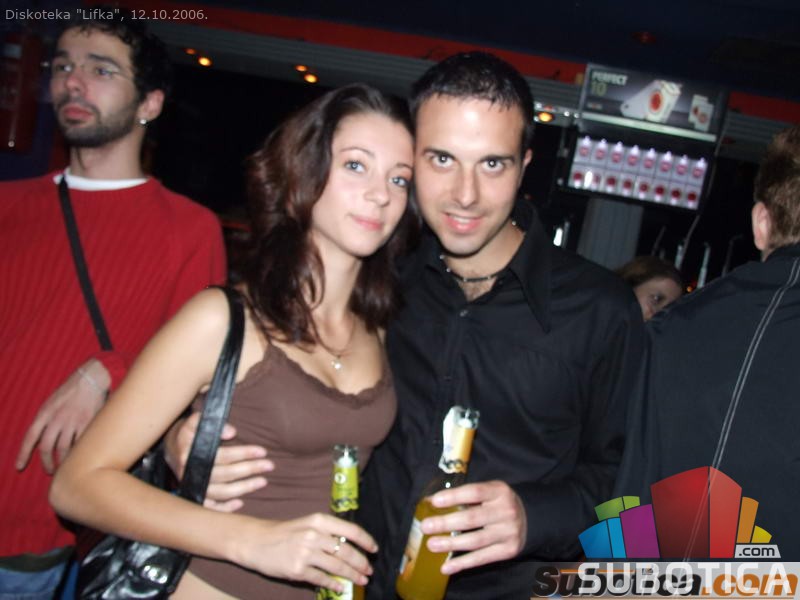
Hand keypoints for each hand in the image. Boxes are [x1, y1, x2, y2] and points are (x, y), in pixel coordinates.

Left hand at [16, 359, 109, 473]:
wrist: (92, 377)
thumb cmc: (73, 389)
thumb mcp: (53, 401)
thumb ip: (47, 418)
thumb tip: (42, 437)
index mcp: (45, 412)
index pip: (30, 436)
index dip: (23, 453)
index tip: (19, 466)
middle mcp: (57, 418)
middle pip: (46, 446)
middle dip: (46, 462)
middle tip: (49, 470)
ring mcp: (73, 421)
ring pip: (63, 448)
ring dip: (62, 460)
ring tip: (64, 466)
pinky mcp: (88, 423)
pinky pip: (80, 443)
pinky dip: (78, 452)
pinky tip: (79, 455)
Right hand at [164, 412, 272, 511]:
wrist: (171, 448)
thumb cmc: (189, 433)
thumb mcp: (195, 421)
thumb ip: (212, 422)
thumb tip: (231, 432)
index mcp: (192, 454)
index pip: (223, 455)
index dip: (243, 453)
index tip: (262, 451)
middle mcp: (191, 473)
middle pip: (225, 474)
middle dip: (249, 470)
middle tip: (269, 465)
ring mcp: (192, 486)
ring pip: (220, 492)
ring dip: (243, 488)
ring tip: (263, 481)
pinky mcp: (193, 495)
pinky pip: (209, 507)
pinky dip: (223, 508)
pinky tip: (239, 503)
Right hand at [238, 512, 377, 592]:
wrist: (256, 542)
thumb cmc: (283, 533)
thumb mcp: (306, 524)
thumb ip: (327, 533)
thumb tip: (349, 547)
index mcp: (319, 520)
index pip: (350, 530)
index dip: (366, 541)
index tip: (374, 549)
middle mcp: (314, 535)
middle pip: (346, 551)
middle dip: (361, 562)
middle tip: (369, 570)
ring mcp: (305, 552)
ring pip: (337, 566)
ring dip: (352, 575)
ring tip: (361, 580)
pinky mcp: (298, 569)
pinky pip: (321, 579)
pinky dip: (333, 584)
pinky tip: (340, 587)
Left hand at [420, 480, 526, 574]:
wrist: (529, 518)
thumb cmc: (498, 503)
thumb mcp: (489, 492)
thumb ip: (466, 496)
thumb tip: (431, 503)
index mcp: (499, 491)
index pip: (474, 492)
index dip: (454, 496)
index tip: (434, 502)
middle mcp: (506, 511)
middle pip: (472, 519)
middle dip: (446, 523)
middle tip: (426, 526)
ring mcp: (508, 532)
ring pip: (475, 541)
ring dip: (451, 544)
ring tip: (431, 545)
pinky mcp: (508, 551)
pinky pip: (481, 559)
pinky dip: (462, 563)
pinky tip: (446, 566)